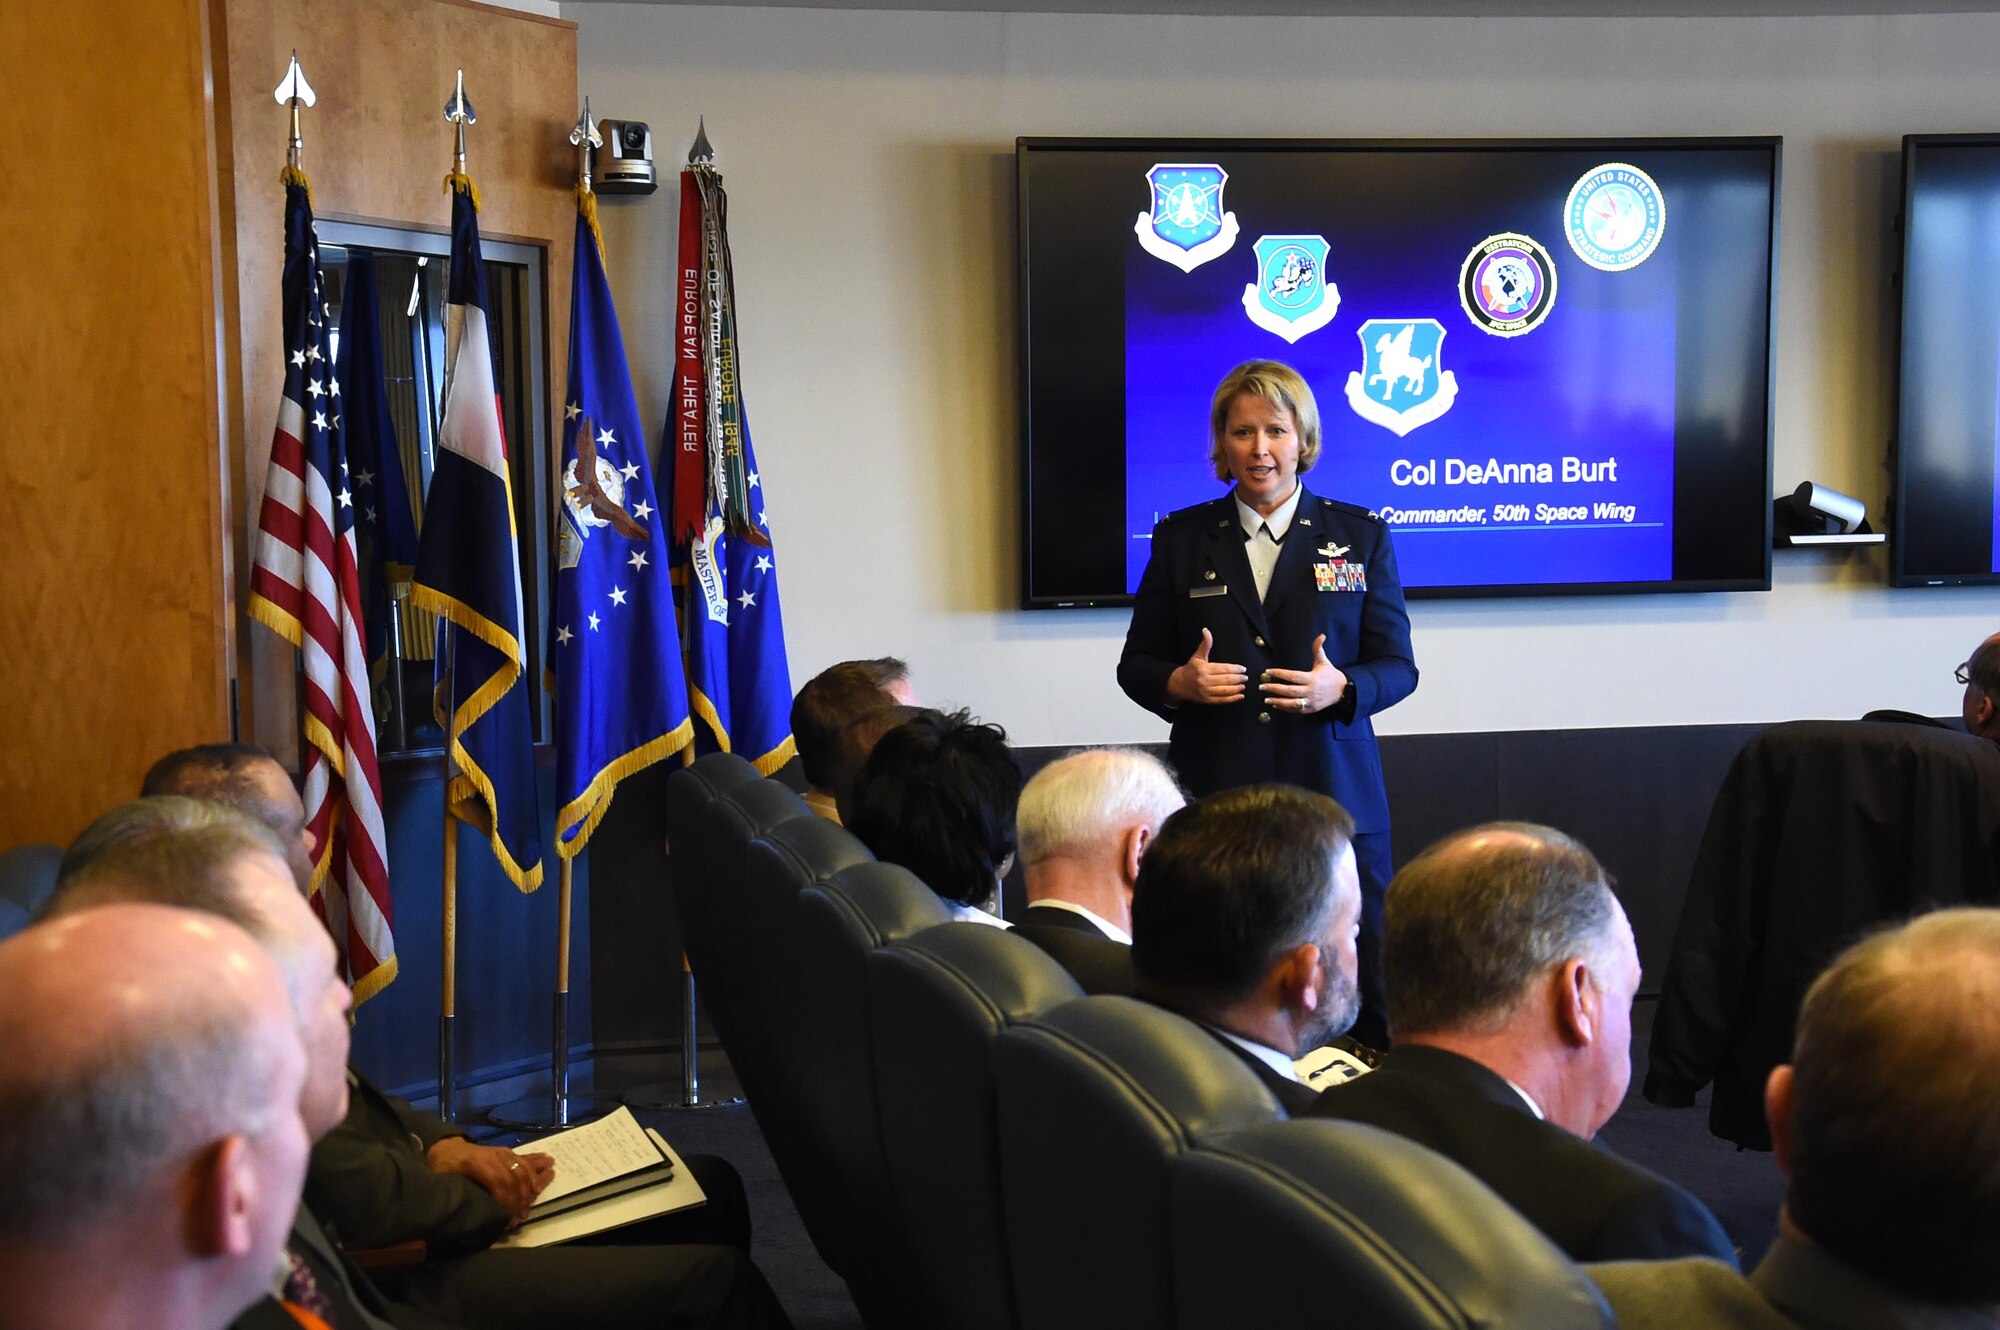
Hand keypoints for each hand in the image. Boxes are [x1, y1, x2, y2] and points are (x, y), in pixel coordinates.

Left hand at [426, 1137, 556, 1219]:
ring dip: (531, 1186)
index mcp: (478, 1162)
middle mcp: (494, 1156)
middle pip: (514, 1178)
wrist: (445, 1148)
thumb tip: (472, 1213)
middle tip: (521, 1218)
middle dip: (520, 1200)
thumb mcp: (444, 1180)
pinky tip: (547, 1170)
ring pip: (522, 1169)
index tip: (508, 1221)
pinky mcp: (506, 1153)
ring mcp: (502, 1153)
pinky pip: (525, 1160)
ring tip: (534, 1202)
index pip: (499, 1182)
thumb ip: (459, 1193)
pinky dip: (536, 1167)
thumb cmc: (443, 1167)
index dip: (507, 1202)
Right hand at [1166, 629, 1247, 705]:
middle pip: (1226, 680)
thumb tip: (1206, 630)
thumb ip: (1205, 644)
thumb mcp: (1198, 656)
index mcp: (1204, 669)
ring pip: (1225, 691)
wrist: (1178, 684)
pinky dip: (1232, 698)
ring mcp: (1205, 692)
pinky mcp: (1206, 700)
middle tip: (1246, 677)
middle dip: (1238, 679)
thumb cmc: (1191, 669)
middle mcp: (1204, 681)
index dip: (1235, 669)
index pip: (1224, 669)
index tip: (1243, 669)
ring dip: (1237, 688)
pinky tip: (1240, 695)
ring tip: (1243, 685)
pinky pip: (1222, 700)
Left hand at [1259, 635, 1348, 714]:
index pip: (1292, 676)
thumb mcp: (1323, 661)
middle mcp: (1310, 691)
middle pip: (1289, 690)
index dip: (1280, 673)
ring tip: (1266, 699)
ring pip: (1291, 703)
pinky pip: (1296, 710)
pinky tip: (1276, 705)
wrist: (1342, 691)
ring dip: (1277, 701)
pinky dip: (1285, 708)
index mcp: (1312, 678)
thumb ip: (1318, 649)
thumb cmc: (1330, 675)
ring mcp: (1310, 701)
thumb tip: (1321, 635)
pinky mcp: (1311, 709)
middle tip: (1261, 686)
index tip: (1268, 671)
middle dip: (1274, 688)